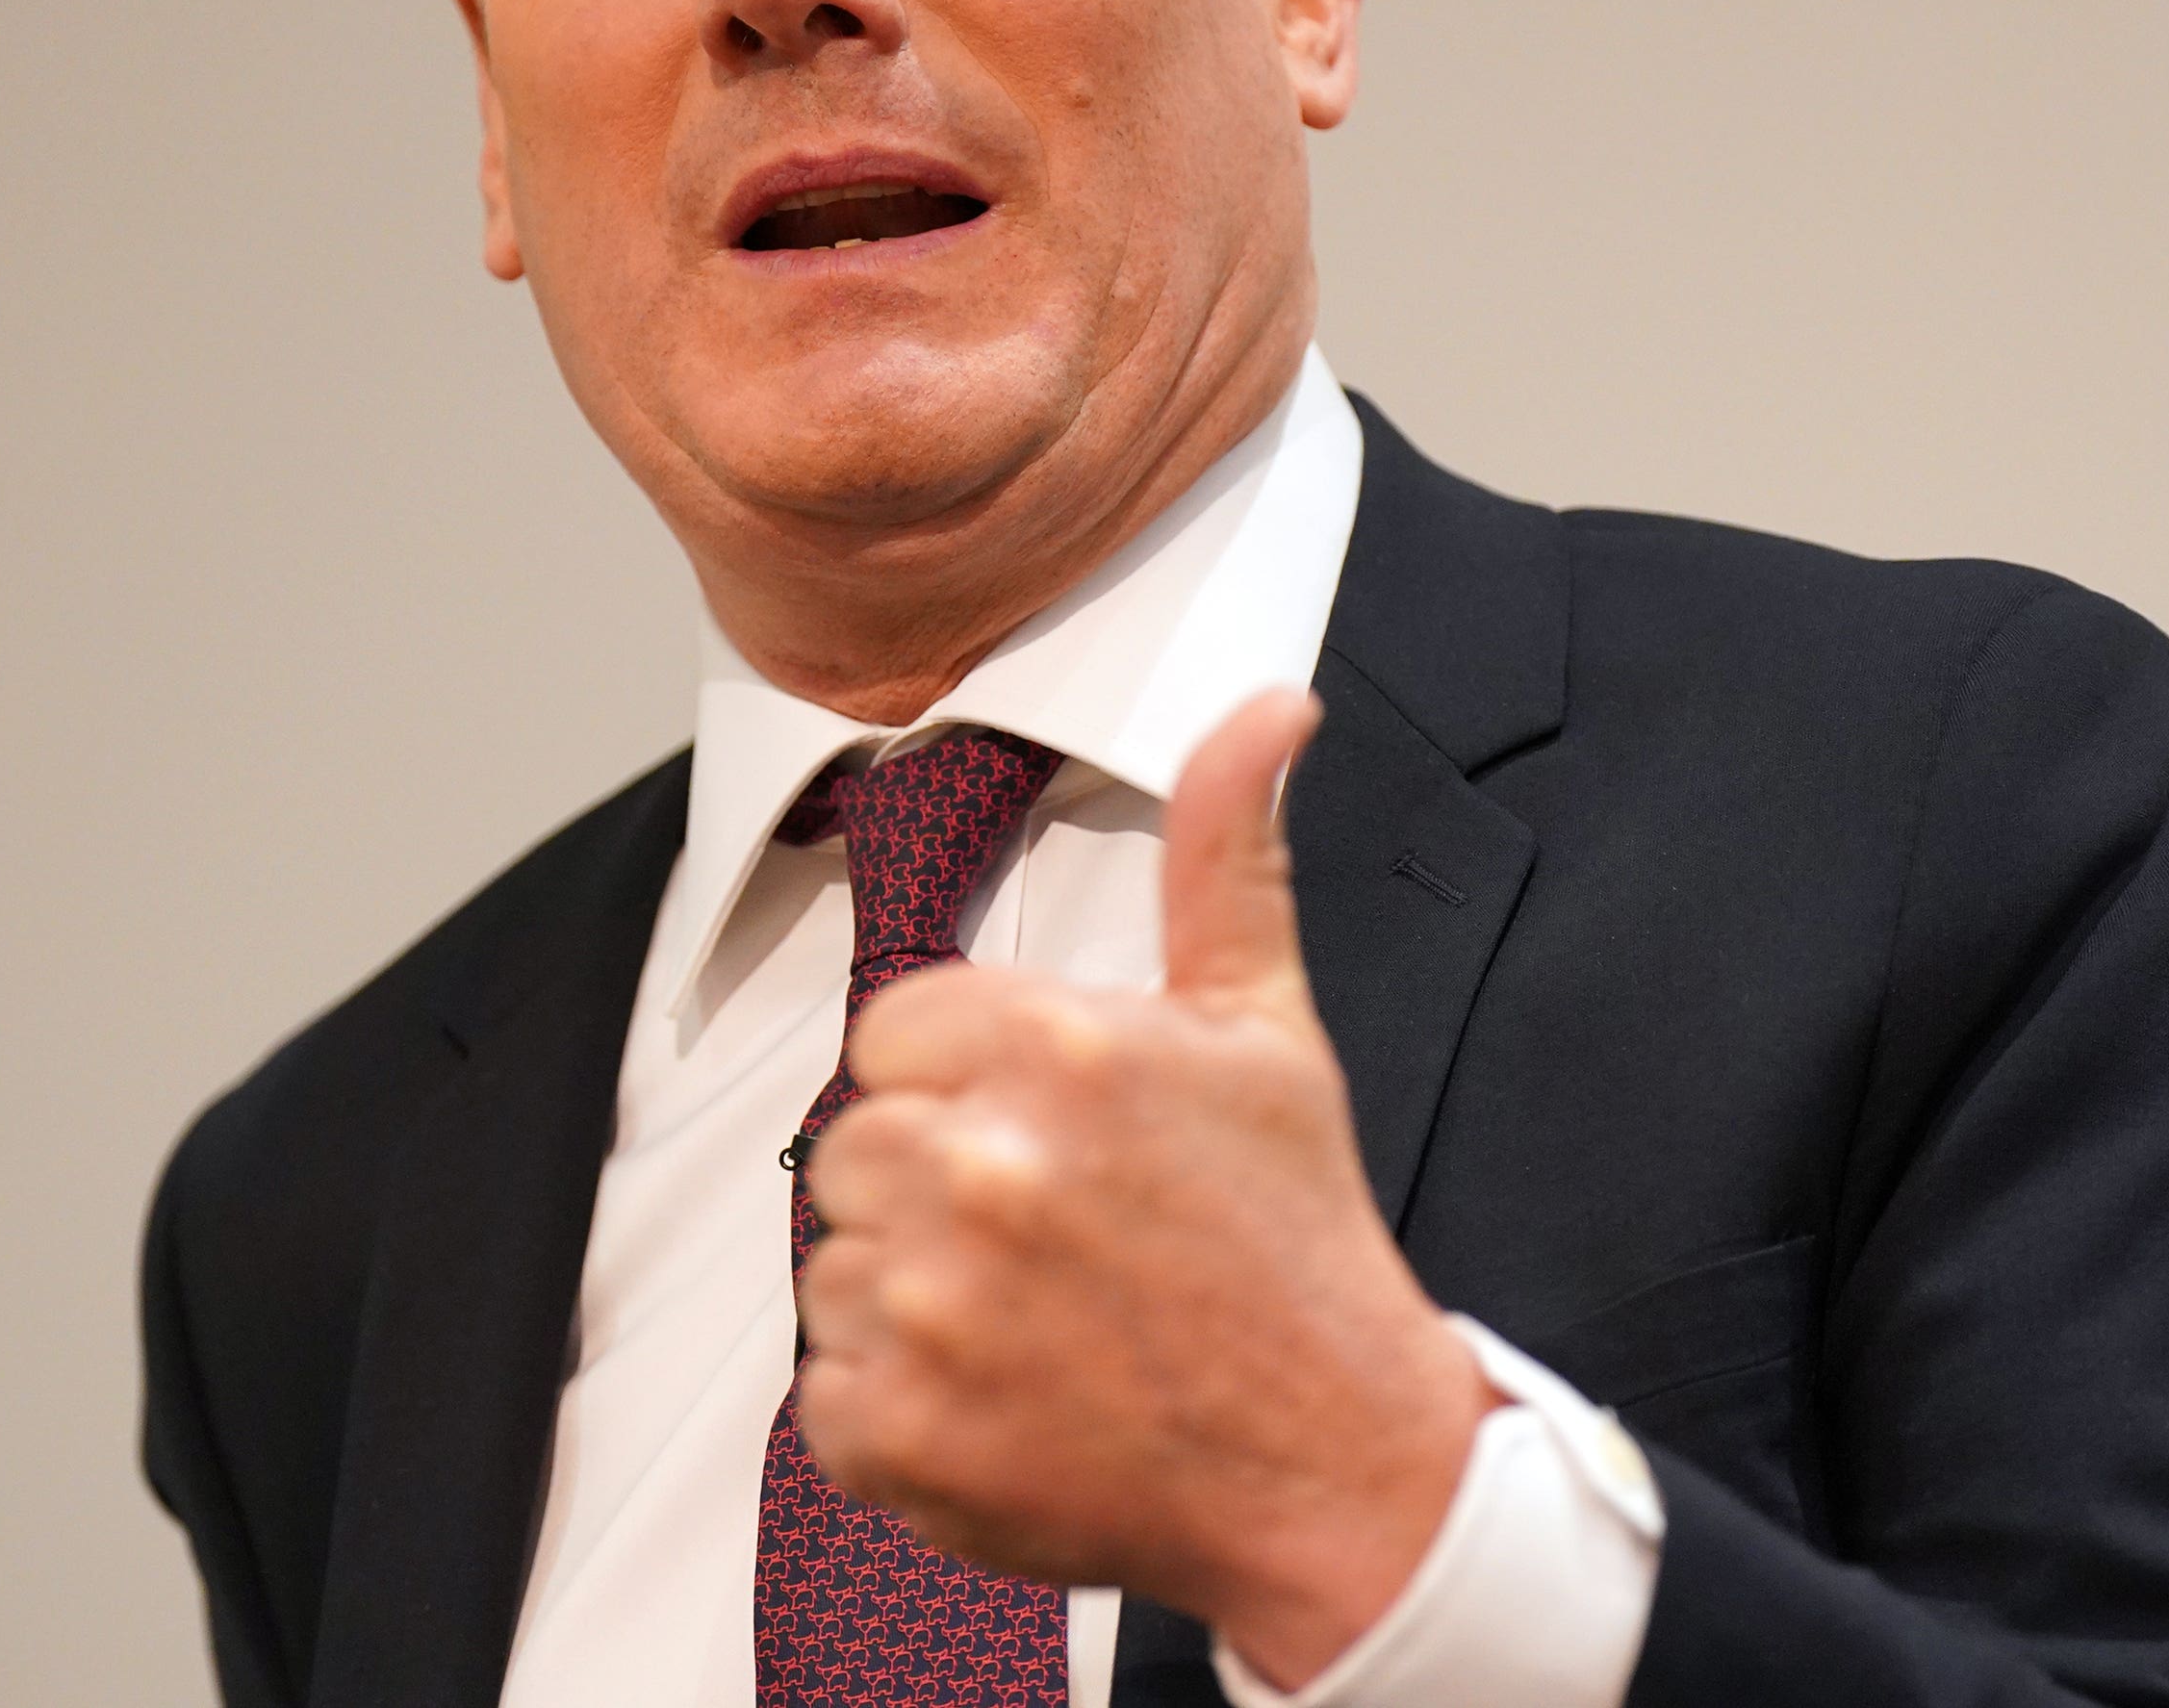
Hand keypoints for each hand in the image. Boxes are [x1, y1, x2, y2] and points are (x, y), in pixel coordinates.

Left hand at [796, 689, 1498, 1688]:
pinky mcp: (903, 1435)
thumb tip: (1269, 702)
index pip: (892, 1037)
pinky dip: (898, 1415)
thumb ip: (1230, 852)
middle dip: (935, 1192)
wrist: (1341, 1465)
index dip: (961, 1088)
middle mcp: (985, 1168)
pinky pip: (827, 1396)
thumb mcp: (1266, 1026)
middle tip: (1053, 1246)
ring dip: (913, 1303)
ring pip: (833, 1270)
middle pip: (853, 1151)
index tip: (1047, 1144)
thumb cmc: (1295, 1236)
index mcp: (1059, 1050)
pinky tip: (1007, 1404)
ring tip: (1039, 1326)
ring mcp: (935, 1311)